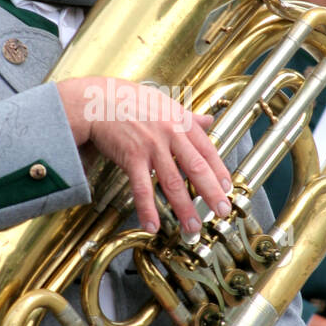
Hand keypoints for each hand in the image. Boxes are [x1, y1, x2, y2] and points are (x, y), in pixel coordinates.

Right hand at [57, 77, 231, 234]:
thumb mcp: (165, 103)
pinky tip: (153, 225)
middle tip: (222, 211)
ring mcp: (152, 147)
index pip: (207, 150)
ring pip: (172, 182)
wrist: (98, 99)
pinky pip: (142, 188)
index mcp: (181, 122)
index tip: (228, 188)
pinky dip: (147, 208)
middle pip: (196, 168)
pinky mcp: (132, 158)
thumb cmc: (130, 100)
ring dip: (184, 207)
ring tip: (192, 226)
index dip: (219, 170)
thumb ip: (188, 116)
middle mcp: (170, 134)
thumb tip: (207, 119)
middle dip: (211, 193)